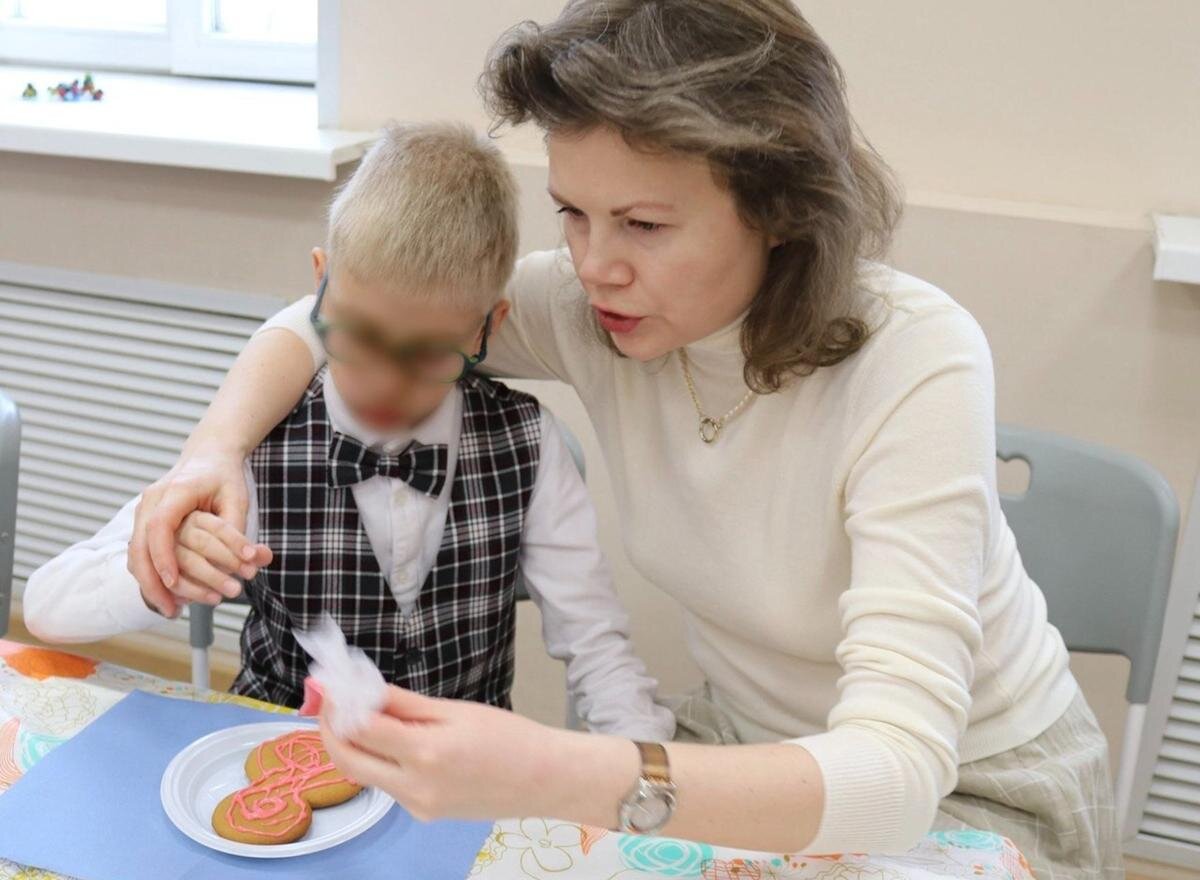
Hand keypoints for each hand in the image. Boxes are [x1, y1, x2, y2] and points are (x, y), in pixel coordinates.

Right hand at [128, 451, 266, 616]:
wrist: (208, 455)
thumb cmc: (224, 476)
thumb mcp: (237, 498)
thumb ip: (239, 528)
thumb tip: (254, 560)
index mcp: (176, 491)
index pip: (160, 526)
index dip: (163, 556)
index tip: (172, 582)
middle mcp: (153, 499)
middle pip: (139, 544)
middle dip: (151, 580)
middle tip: (169, 609)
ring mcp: (144, 509)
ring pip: (135, 551)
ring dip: (148, 582)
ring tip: (168, 609)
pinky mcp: (144, 519)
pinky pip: (140, 550)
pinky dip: (149, 573)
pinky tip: (164, 595)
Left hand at [318, 686, 606, 822]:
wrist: (544, 779)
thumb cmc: (509, 736)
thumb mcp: (456, 711)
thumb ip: (404, 704)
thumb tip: (362, 691)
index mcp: (425, 753)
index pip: (359, 730)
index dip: (336, 705)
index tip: (328, 685)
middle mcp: (413, 787)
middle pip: (347, 761)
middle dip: (329, 731)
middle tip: (330, 703)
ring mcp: (416, 807)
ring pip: (366, 775)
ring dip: (355, 746)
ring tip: (364, 715)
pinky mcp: (423, 815)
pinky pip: (389, 785)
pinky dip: (383, 761)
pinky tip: (400, 742)